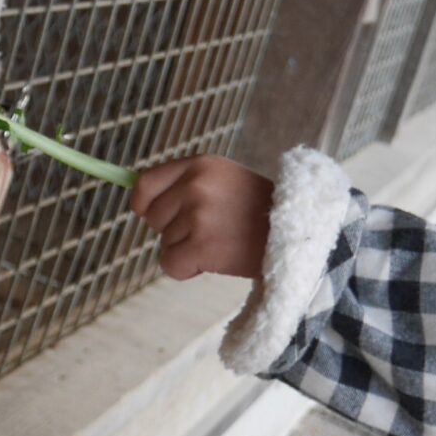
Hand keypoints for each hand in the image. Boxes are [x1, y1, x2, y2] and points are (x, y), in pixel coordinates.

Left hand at [130, 154, 272, 280]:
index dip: (144, 205)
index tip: (151, 215)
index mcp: (200, 165)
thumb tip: (137, 200)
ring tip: (223, 241)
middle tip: (212, 230)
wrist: (298, 232)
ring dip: (188, 250)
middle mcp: (195, 185)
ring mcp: (198, 214)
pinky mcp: (200, 245)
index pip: (145, 184)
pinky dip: (187, 270)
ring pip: (165, 243)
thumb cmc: (260, 212)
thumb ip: (187, 186)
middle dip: (174, 230)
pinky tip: (215, 260)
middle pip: (153, 219)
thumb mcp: (224, 181)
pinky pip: (170, 265)